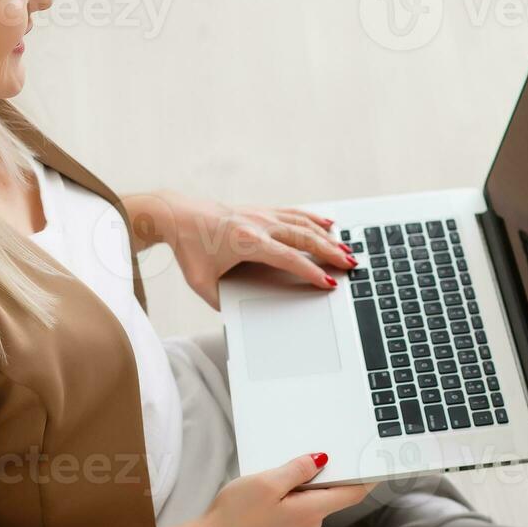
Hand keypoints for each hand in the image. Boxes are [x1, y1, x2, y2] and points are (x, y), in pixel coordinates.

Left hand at [132, 192, 356, 308]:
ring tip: (347, 249)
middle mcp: (258, 224)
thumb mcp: (201, 283)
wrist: (176, 215)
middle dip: (330, 252)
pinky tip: (328, 224)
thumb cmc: (187, 249)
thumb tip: (240, 316)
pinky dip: (313, 219)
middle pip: (303, 238)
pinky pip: (293, 213)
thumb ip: (222, 301)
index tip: (328, 283)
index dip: (310, 272)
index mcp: (246, 242)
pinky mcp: (260, 210)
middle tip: (351, 265)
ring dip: (327, 236)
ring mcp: (260, 214)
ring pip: (302, 224)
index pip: (288, 258)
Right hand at [193, 453, 372, 526]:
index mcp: (311, 512)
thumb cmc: (236, 513)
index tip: (379, 463)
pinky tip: (275, 484)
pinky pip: (299, 506)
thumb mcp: (268, 482)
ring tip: (284, 467)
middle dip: (327, 473)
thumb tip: (322, 459)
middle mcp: (310, 524)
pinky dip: (294, 493)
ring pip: (312, 499)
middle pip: (331, 494)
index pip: (352, 494)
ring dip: (305, 482)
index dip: (367, 478)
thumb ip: (298, 469)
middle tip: (317, 450)